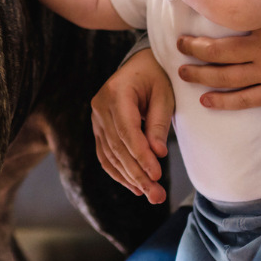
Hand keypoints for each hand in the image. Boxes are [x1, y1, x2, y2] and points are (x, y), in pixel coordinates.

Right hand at [90, 48, 174, 203]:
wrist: (140, 64)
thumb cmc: (157, 76)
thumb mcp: (165, 94)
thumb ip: (159, 123)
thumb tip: (157, 154)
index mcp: (116, 93)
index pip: (127, 131)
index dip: (141, 156)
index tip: (156, 175)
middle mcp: (100, 107)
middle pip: (117, 148)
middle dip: (137, 174)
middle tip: (156, 195)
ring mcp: (96, 118)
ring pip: (110, 155)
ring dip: (129, 178)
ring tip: (150, 195)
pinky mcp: (99, 128)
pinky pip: (105, 155)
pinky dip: (118, 172)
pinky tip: (134, 186)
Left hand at [176, 0, 260, 109]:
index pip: (232, 18)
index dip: (210, 16)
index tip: (193, 10)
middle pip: (218, 50)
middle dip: (194, 48)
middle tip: (178, 45)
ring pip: (225, 76)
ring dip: (201, 75)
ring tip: (182, 73)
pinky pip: (246, 100)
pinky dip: (224, 102)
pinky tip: (206, 102)